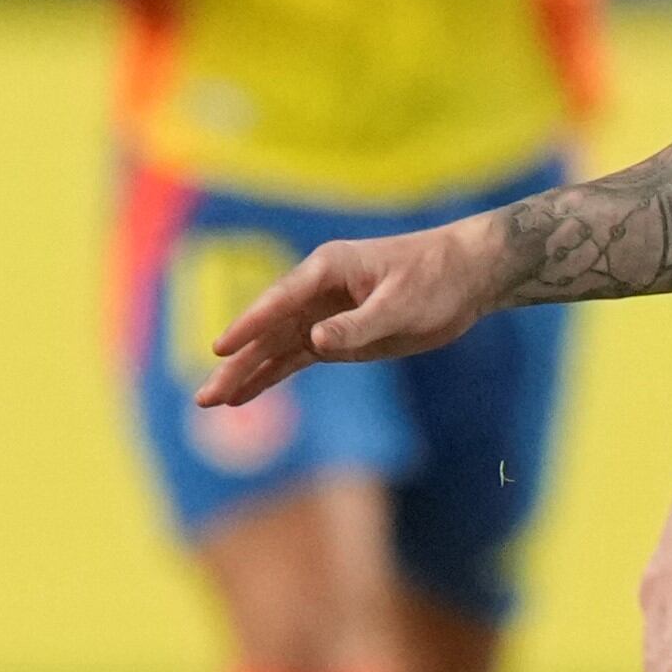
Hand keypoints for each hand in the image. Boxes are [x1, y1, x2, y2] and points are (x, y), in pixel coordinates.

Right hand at [200, 222, 495, 406]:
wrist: (466, 276)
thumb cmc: (435, 279)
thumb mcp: (400, 304)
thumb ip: (357, 325)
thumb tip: (313, 342)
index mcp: (328, 270)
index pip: (279, 301)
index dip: (249, 325)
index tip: (220, 347)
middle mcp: (316, 292)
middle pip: (267, 331)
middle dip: (237, 363)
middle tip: (206, 396)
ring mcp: (323, 315)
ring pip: (276, 348)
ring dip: (246, 374)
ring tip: (212, 401)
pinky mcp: (337, 338)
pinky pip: (295, 358)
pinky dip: (271, 376)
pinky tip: (246, 394)